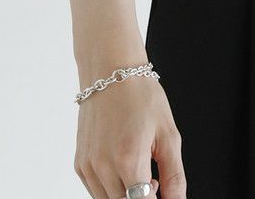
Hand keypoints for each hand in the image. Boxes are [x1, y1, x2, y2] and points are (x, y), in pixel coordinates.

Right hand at [74, 74, 186, 198]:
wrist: (110, 69)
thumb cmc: (140, 95)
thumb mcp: (168, 133)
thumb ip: (174, 176)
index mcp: (129, 159)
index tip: (161, 191)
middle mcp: (103, 167)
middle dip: (142, 198)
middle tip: (154, 180)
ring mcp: (88, 167)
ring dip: (126, 196)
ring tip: (139, 169)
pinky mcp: (80, 164)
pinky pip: (96, 191)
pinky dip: (112, 188)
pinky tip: (123, 166)